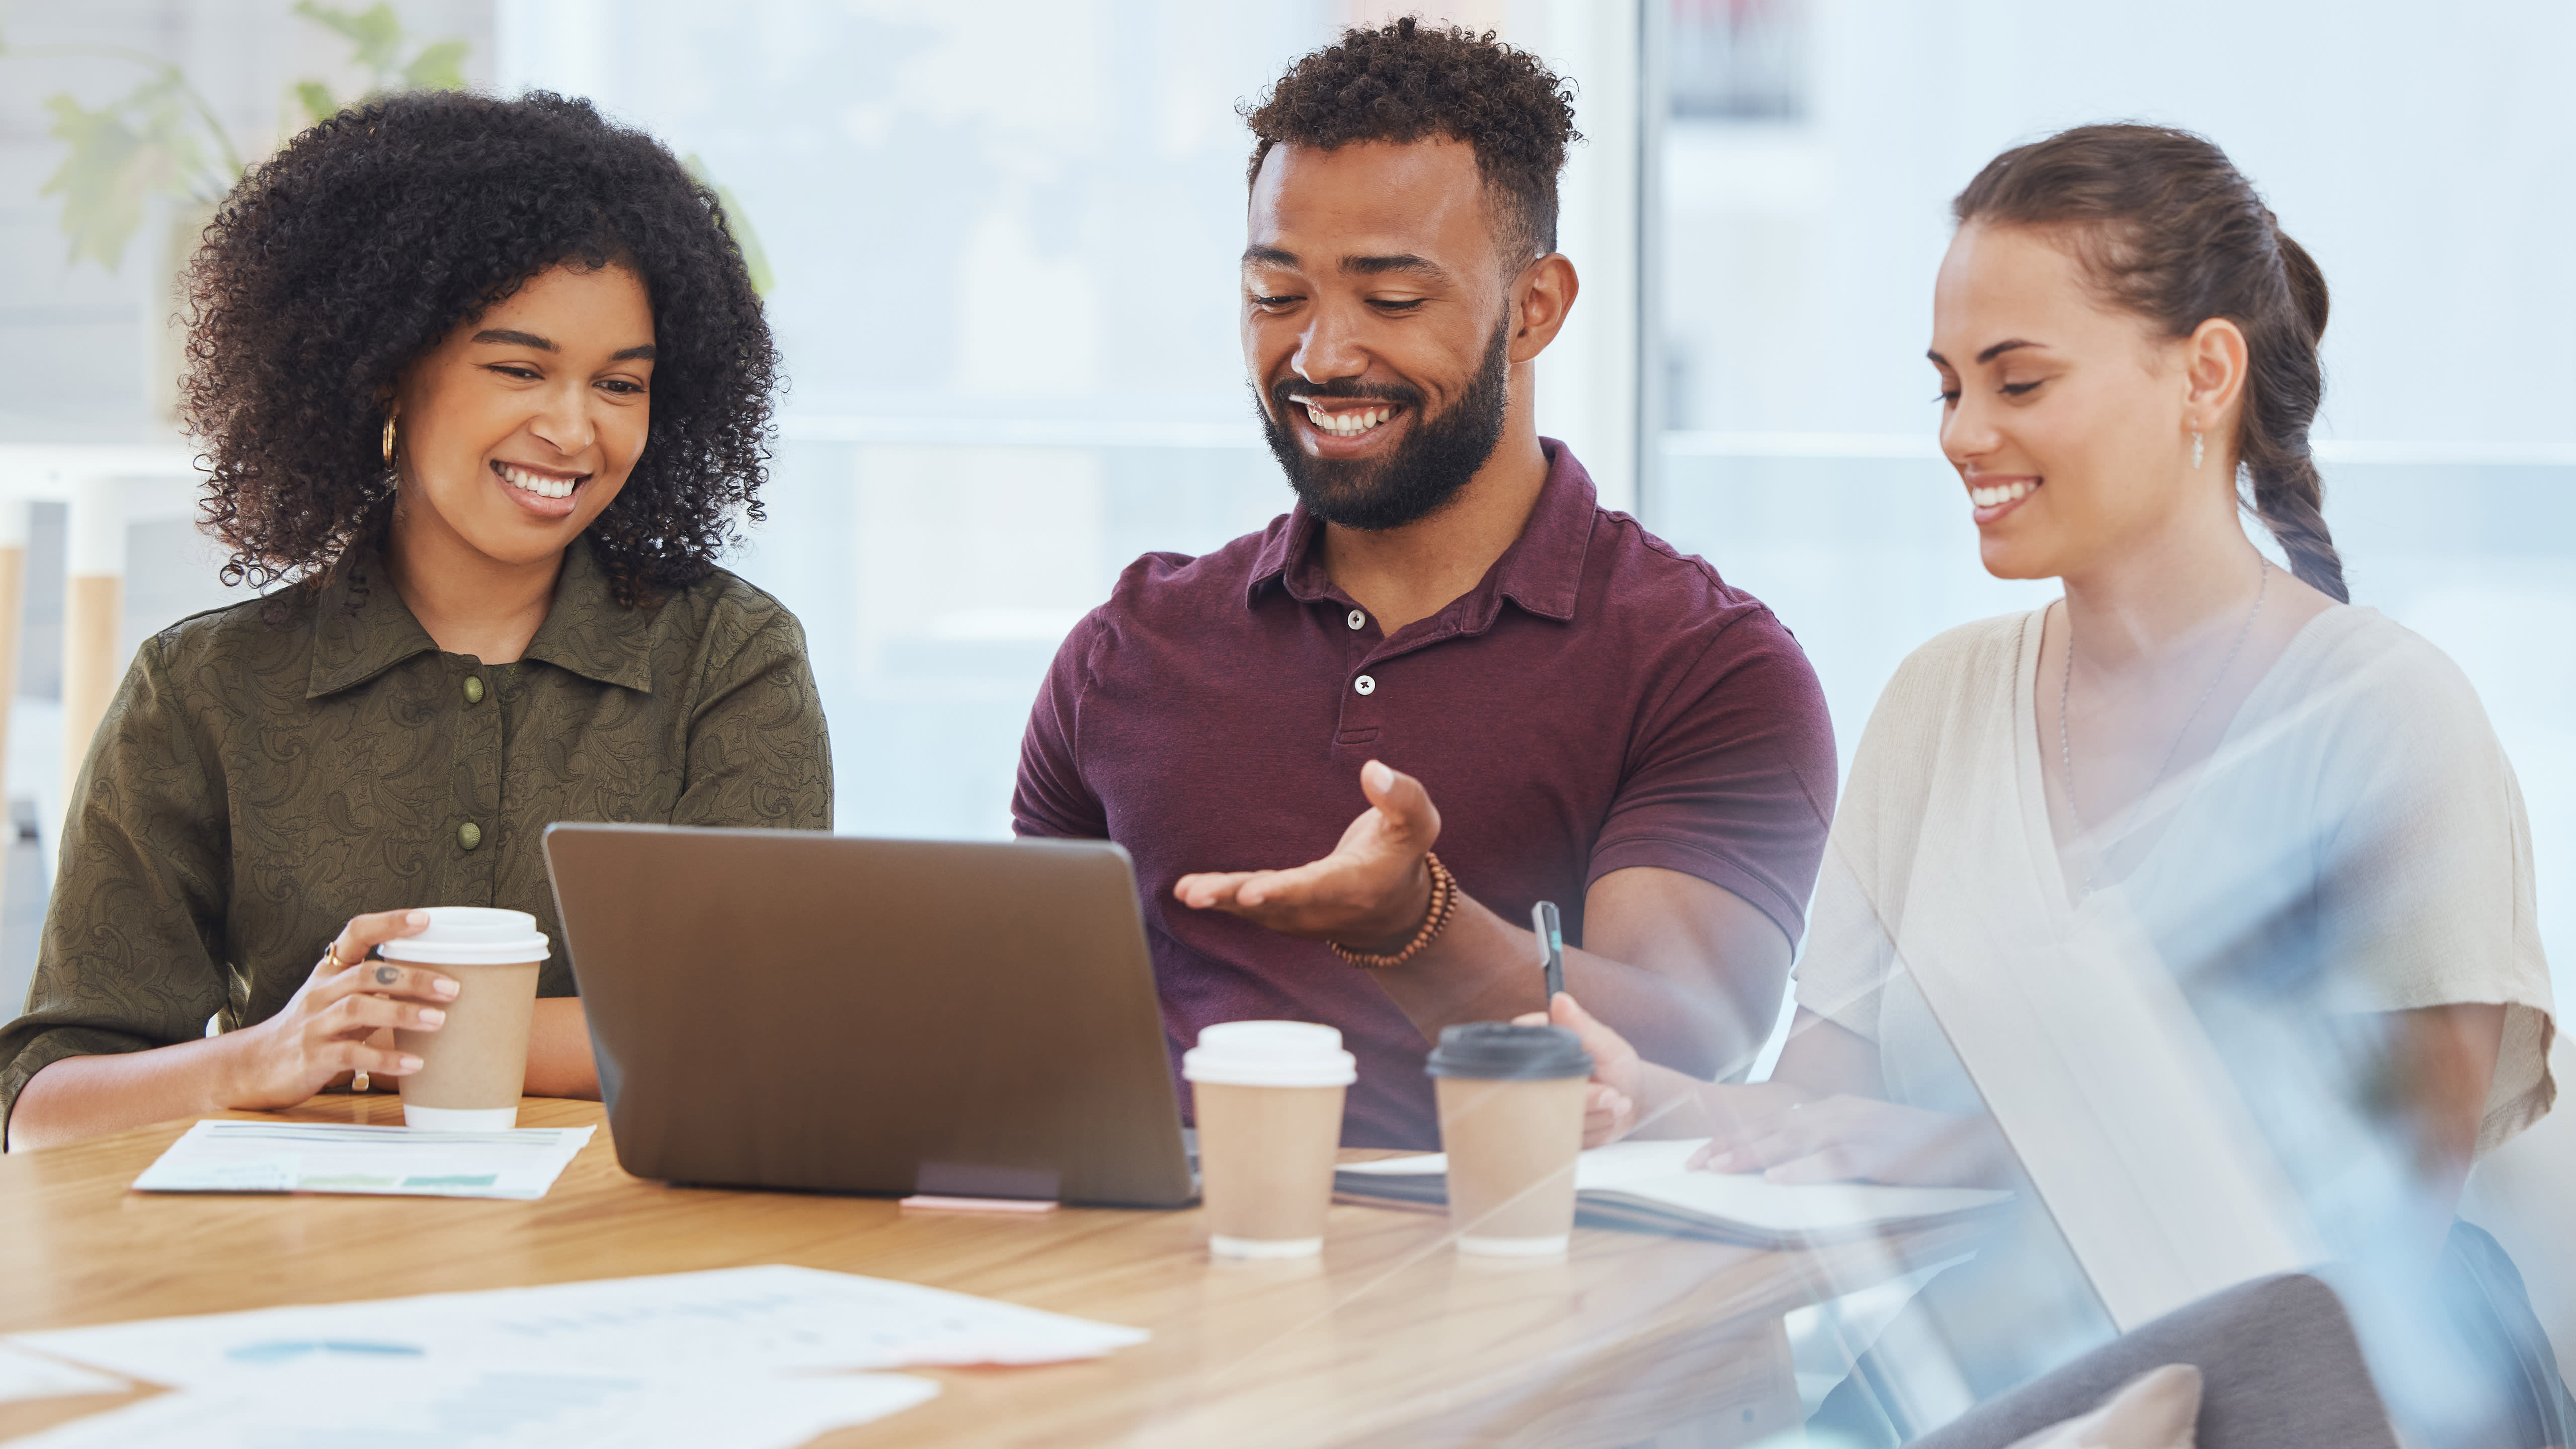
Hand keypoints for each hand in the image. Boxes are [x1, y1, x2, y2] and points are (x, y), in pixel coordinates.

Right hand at [221, 909, 456, 1110]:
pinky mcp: (312, 1058)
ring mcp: (314, 1025)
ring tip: (439, 1019)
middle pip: (367, 974)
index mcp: (329, 973)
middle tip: (452, 988)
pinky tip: (414, 1063)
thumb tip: (433, 981)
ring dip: (402, 1013)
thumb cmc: (311, 1030)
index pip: (356, 934)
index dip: (389, 923)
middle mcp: (320, 993)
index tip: (425, 919)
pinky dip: (384, 1057)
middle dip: (411, 978)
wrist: (253, 1066)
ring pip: (358, 1010)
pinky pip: (351, 1055)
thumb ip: (374, 989)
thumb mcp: (337, 1000)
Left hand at [1173, 760, 1440, 950]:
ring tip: (1187, 891)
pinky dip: (1221, 900)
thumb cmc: (1401, 855)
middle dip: (1235, 898)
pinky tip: (1187, 890)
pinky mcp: (1282, 913)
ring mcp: (1299, 915)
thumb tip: (1373, 770)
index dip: (1284, 891)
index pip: (1315, 888)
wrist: (1395, 911)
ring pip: (1254, 909)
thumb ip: (1403, 797)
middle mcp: (1321, 908)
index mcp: (1353, 886)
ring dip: (1220, 899)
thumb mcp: (1417, 825)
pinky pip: (1248, 907)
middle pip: (1273, 903)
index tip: (1253, 893)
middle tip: (1199, 894)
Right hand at [1512, 991, 1638, 1146]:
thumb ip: (1582, 1027)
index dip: (1541, 1060)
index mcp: (1544, 1047)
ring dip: (1597, 1114)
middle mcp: (1537, 1076)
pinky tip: (1609, 1117)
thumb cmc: (1619, 1068)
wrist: (1631, 1104)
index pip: (1520, 1046)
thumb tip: (1560, 999)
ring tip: (1618, 1101)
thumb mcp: (1608, 1045)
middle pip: (1541, 1091)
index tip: (1577, 1071)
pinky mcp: (1552, 1131)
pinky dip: (1596, 1130)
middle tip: (1612, 1093)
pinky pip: (1569, 1137)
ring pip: (1559, 1117)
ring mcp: (1542, 1106)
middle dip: (1585, 1097)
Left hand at [1686, 1093, 2010, 1188]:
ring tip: (1718, 1169)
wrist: (1971, 1144)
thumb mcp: (1862, 1140)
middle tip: (1692, 1165)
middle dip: (1729, 1147)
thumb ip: (1824, 1149)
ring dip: (1753, 1155)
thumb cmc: (1914, 1148)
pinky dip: (1805, 1169)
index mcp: (1832, 1111)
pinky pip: (1835, 1162)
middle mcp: (1838, 1114)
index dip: (1734, 1139)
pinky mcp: (1880, 1154)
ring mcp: (1859, 1130)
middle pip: (1772, 1130)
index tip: (1700, 1154)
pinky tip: (1779, 1180)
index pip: (1772, 1124)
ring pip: (1794, 1141)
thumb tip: (1783, 1166)